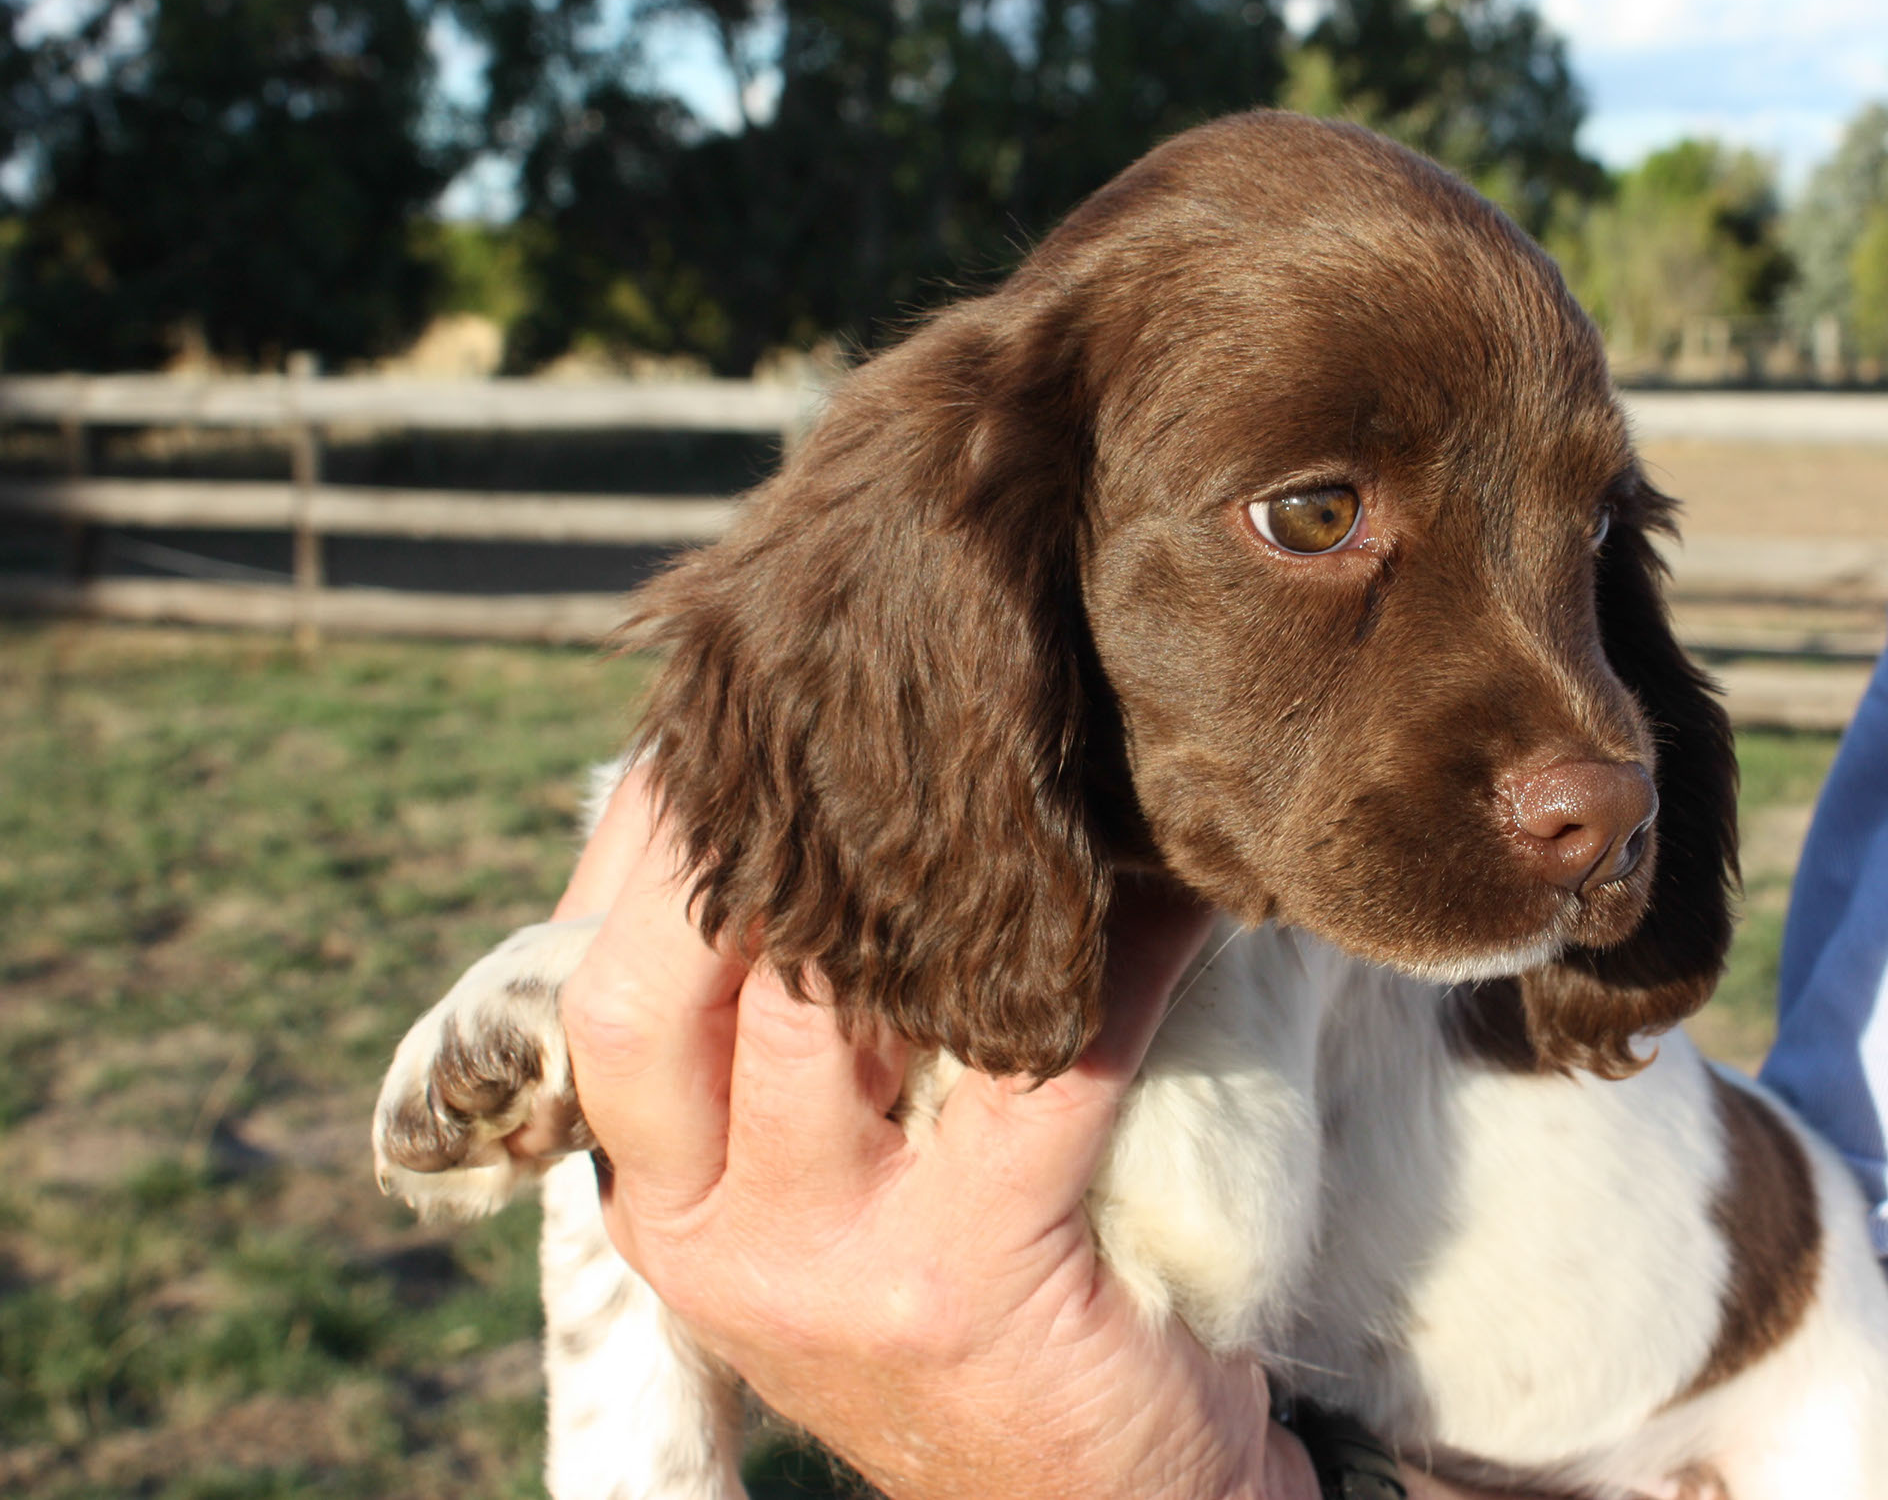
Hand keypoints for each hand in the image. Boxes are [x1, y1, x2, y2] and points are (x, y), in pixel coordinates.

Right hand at [554, 765, 1312, 1499]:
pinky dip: (1121, 954)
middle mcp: (707, 1231)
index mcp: (658, 1192)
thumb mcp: (836, 1180)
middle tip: (872, 699)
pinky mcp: (964, 1276)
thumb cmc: (976, 1295)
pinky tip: (1183, 888)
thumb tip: (819, 798)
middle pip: (669, 970)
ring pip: (824, 996)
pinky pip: (1036, 1062)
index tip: (748, 698)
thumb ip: (796, 1039)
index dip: (659, 820)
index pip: (597, 966)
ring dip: (938, 865)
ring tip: (1020, 756)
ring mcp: (824, 1263)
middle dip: (757, 817)